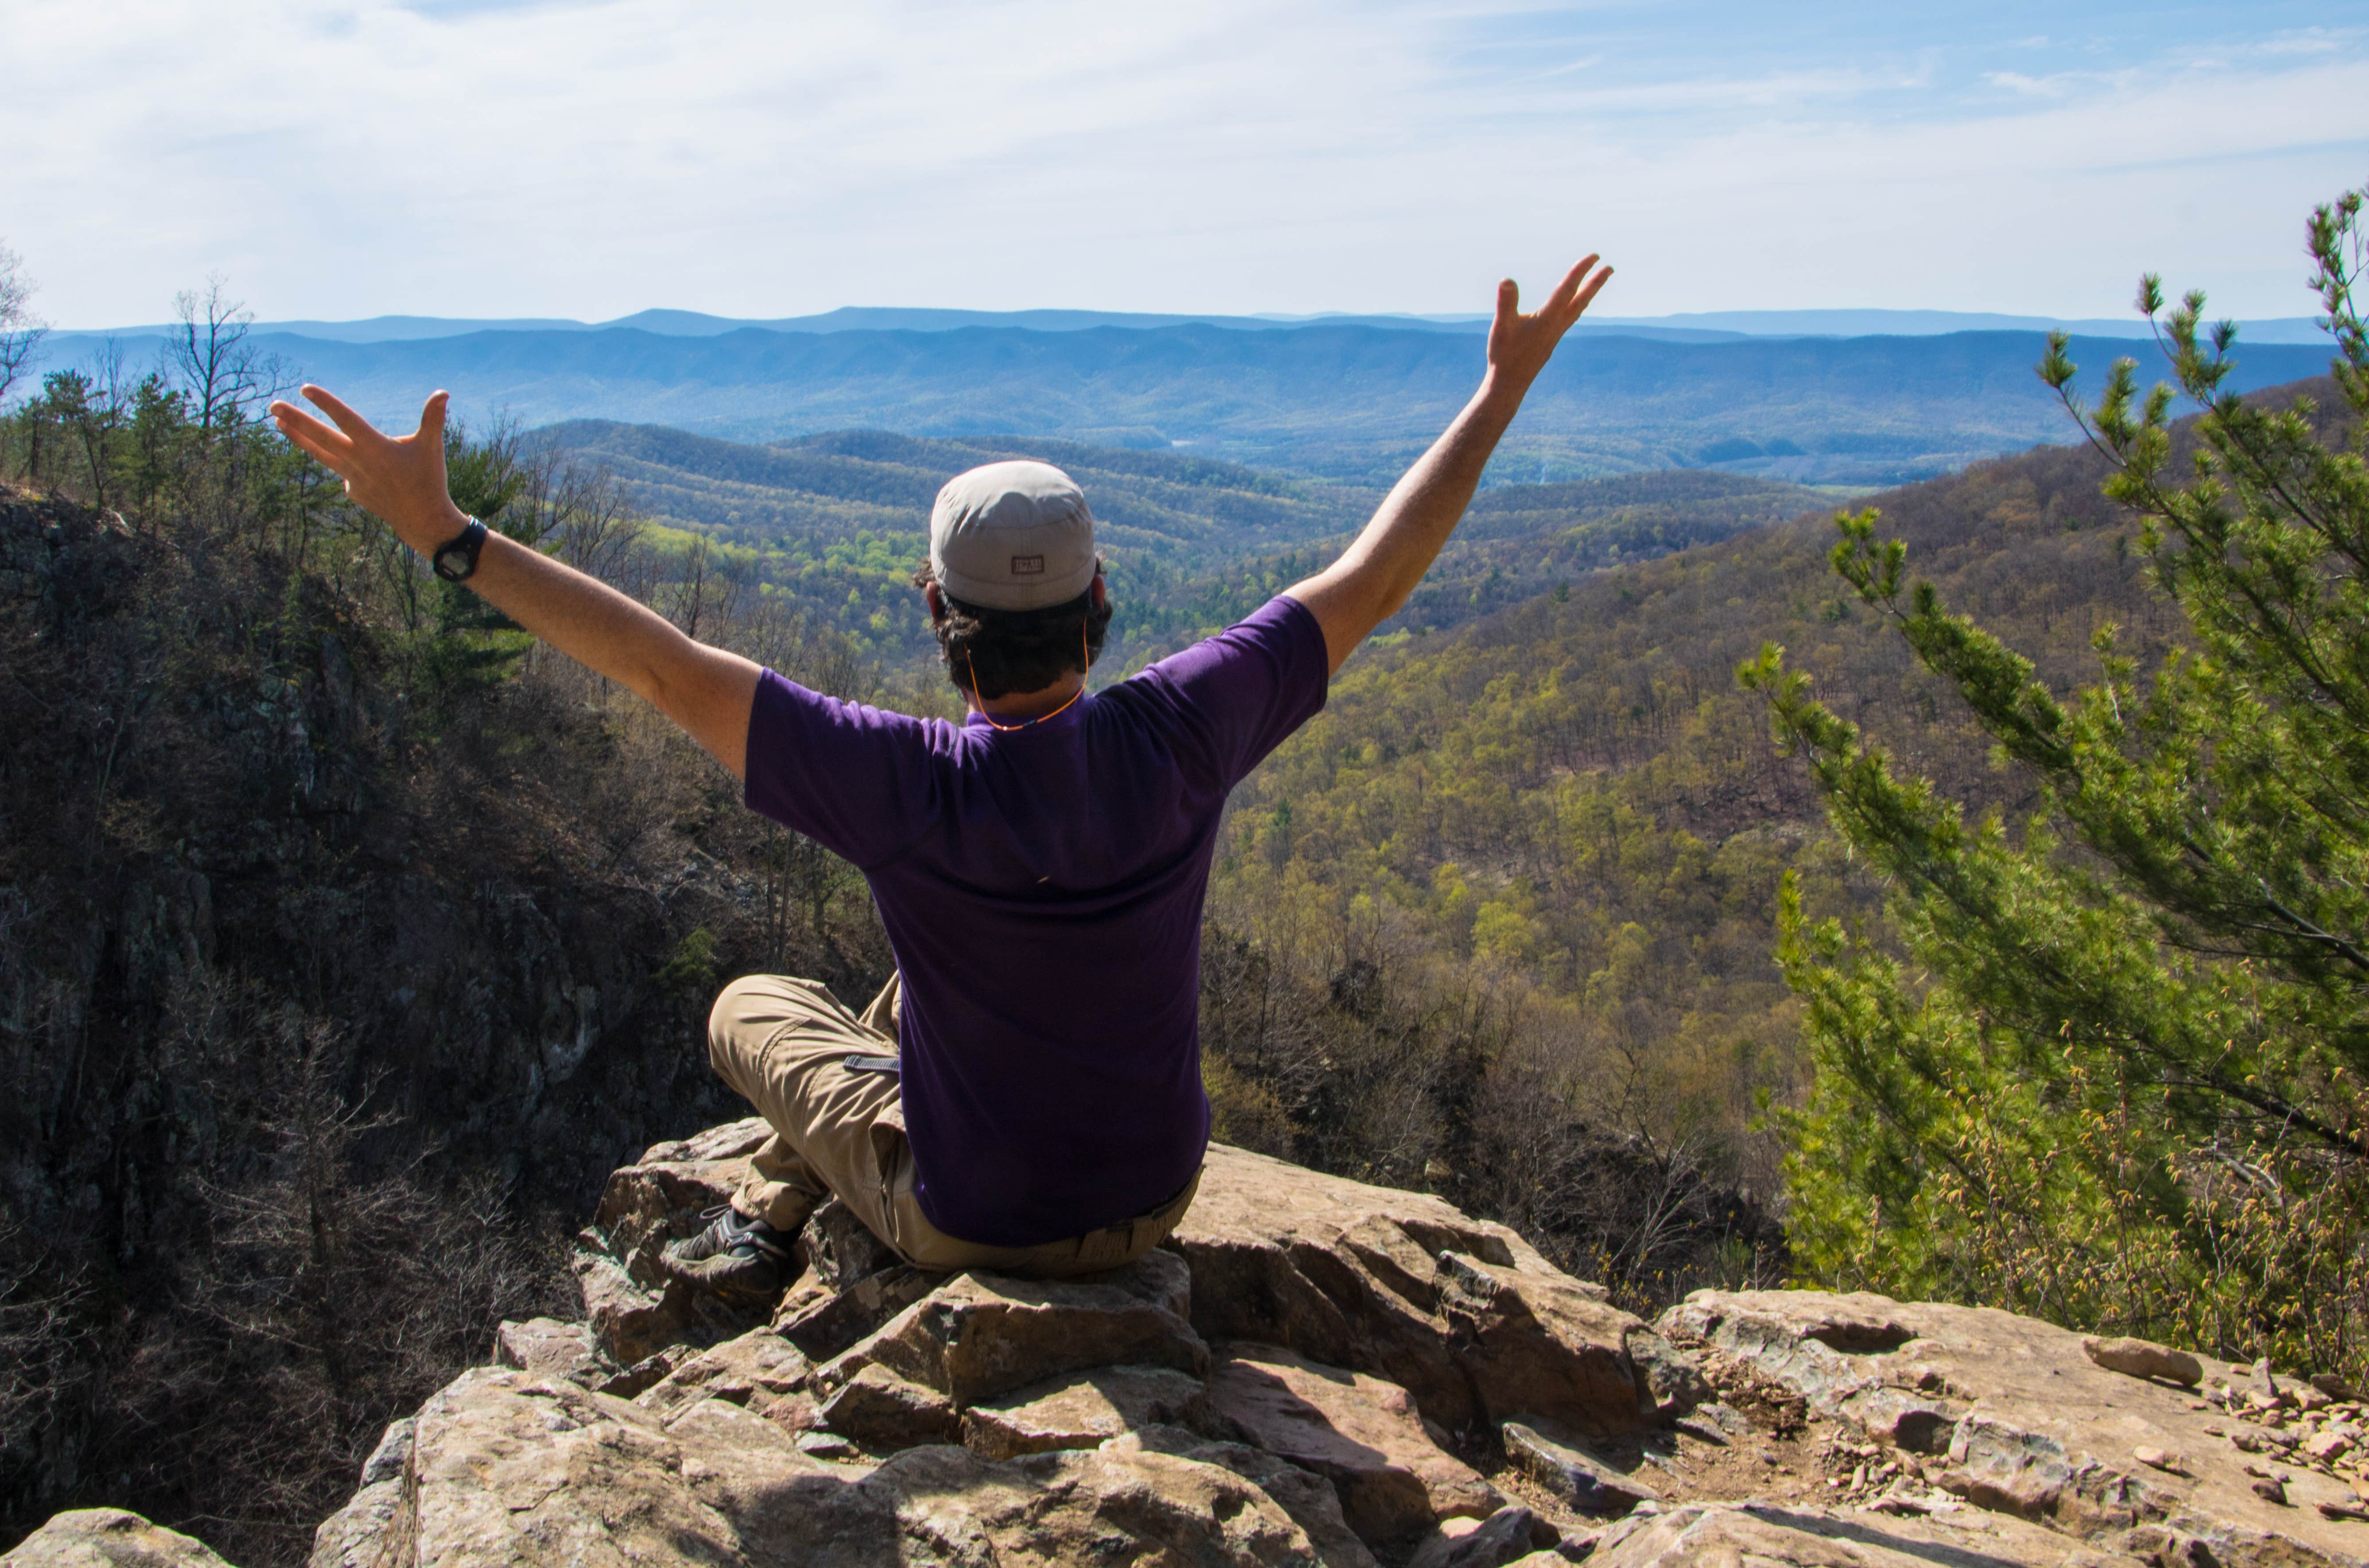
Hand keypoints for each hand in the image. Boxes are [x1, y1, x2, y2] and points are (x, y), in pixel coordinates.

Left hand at [270, 386, 467, 552]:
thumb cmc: (429, 479)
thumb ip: (433, 418)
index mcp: (375, 446)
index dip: (325, 403)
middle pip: (320, 437)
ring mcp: (352, 478)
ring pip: (319, 454)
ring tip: (278, 424)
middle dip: (296, 420)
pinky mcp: (353, 491)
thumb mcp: (432, 446)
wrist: (422, 520)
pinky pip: (343, 471)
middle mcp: (358, 461)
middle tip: (273, 405)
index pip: (345, 419)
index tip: (305, 389)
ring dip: (298, 438)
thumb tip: (443, 392)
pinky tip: (357, 464)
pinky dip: (342, 462)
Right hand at [1484, 254, 1612, 392]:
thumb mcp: (1501, 326)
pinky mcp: (1552, 340)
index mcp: (1548, 319)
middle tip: (1610, 268)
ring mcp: (1556, 334)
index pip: (1567, 289)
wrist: (1510, 384)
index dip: (1580, 270)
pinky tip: (1575, 305)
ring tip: (1599, 281)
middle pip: (1581, 300)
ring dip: (1589, 293)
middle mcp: (1557, 325)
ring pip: (1578, 309)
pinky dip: (1578, 305)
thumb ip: (1506, 302)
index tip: (1594, 256)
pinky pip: (1570, 317)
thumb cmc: (1505, 356)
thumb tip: (1507, 280)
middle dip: (1596, 282)